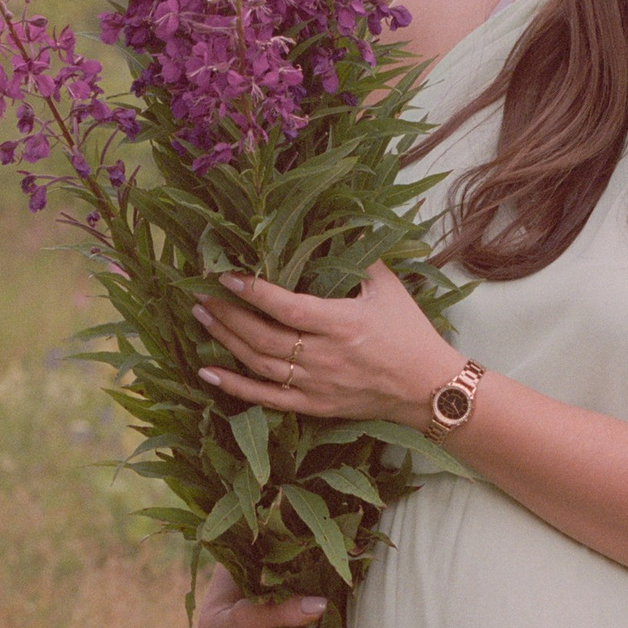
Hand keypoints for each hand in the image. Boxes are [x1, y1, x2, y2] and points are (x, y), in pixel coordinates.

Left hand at [193, 261, 451, 425]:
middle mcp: (323, 357)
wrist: (428, 387)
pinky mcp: (313, 405)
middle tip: (198, 293)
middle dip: (226, 313)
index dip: (253, 291)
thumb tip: (335, 221)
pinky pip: (266, 398)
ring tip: (201, 317)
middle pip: (262, 336)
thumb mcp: (388, 287)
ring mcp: (315, 385)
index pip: (286, 307)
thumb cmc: (410, 332)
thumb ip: (358, 255)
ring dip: (225, 340)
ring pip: (258, 364)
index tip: (226, 274)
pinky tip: (208, 372)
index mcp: (341, 324)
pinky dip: (234, 387)